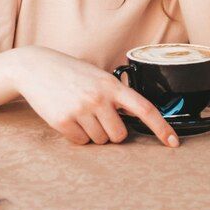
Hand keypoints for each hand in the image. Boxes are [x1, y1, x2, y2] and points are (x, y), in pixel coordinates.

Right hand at [12, 46, 178, 146]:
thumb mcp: (98, 77)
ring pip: (99, 140)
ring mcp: (80, 110)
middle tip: (97, 116)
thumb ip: (116, 95)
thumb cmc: (70, 73)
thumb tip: (133, 120)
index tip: (174, 143)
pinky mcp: (63, 121)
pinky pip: (80, 142)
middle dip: (111, 131)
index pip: (145, 109)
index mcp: (112, 86)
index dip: (162, 128)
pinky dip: (76, 135)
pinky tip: (67, 117)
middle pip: (119, 135)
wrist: (35, 67)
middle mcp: (99, 98)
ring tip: (79, 111)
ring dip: (92, 132)